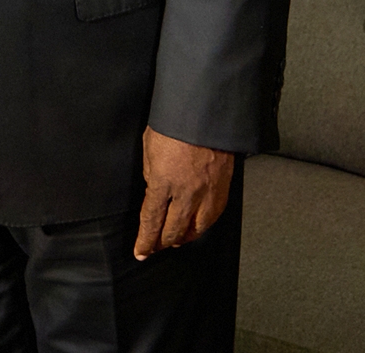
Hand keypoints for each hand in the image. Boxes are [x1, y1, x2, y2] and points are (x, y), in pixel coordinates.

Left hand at [133, 127, 234, 259]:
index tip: (141, 252)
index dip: (146, 240)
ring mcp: (207, 192)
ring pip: (197, 228)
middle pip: (174, 230)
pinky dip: (204, 225)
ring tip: (177, 239)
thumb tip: (154, 191)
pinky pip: (214, 216)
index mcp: (163, 182)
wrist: (205, 112)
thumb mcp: (150, 148)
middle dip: (163, 242)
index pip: (152, 221)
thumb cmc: (175, 124)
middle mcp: (186, 192)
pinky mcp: (223, 188)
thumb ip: (152, 174)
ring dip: (185, 237)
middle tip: (156, 247)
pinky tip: (199, 225)